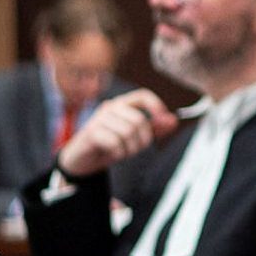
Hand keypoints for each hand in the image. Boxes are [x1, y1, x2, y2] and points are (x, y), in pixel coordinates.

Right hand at [57, 89, 179, 176]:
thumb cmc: (109, 146)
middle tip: (134, 149)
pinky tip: (111, 154)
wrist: (82, 159)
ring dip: (129, 149)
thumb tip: (173, 121)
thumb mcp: (135, 138)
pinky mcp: (92, 132)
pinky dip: (117, 154)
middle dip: (142, 140)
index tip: (162, 119)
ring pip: (128, 132)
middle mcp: (110, 108)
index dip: (156, 105)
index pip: (142, 95)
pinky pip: (115, 143)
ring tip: (121, 152)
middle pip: (139, 120)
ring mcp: (99, 119)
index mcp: (122, 105)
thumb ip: (154, 130)